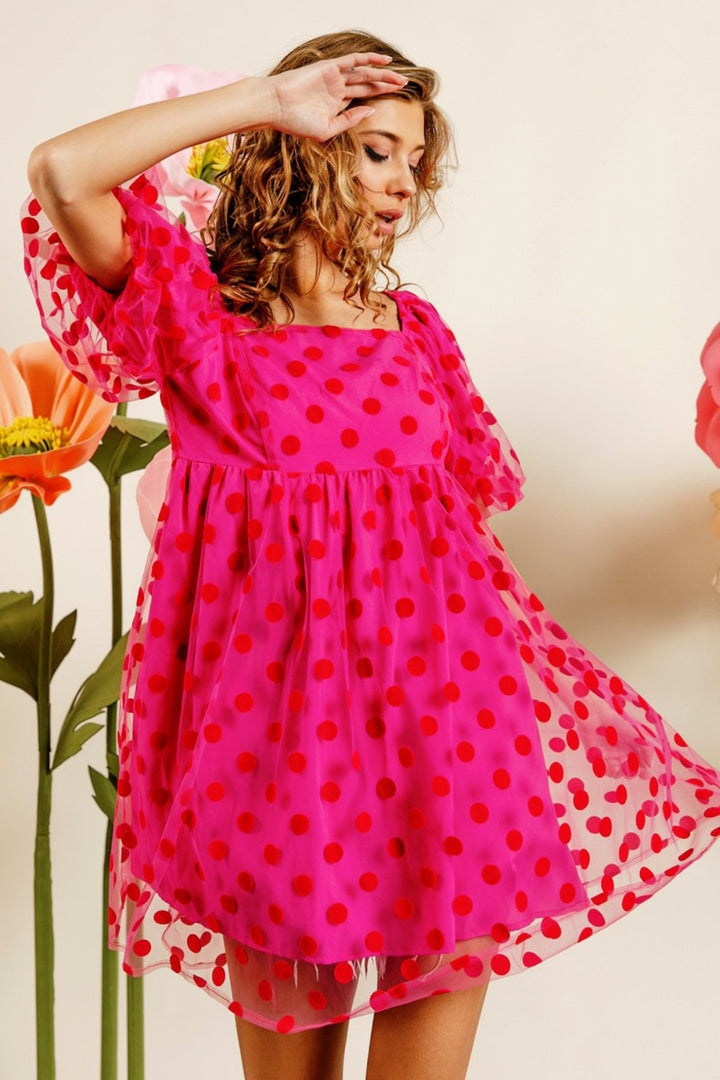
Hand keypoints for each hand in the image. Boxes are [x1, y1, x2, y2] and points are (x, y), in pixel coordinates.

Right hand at [263, 52, 408, 140]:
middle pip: (368, 85)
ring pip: (365, 74)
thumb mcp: (327, 130)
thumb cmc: (296, 122)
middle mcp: (337, 89)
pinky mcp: (330, 68)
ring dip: (383, 75)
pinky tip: (385, 62)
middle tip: (406, 85)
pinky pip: (354, 61)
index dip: (379, 97)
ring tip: (402, 78)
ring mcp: (334, 77)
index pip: (363, 98)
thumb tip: (370, 112)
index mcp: (336, 104)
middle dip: (387, 85)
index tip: (396, 100)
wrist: (276, 108)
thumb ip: (349, 121)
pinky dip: (370, 59)